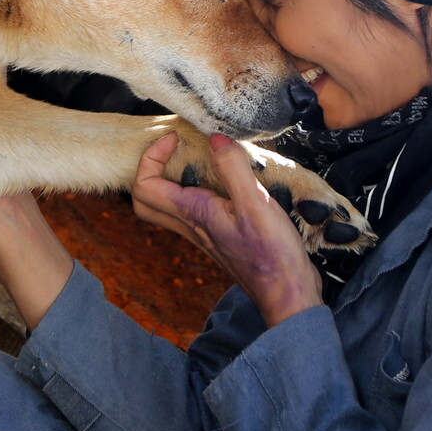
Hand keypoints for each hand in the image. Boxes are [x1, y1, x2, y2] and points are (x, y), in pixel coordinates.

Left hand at [132, 131, 322, 327]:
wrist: (287, 292)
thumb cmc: (271, 254)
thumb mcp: (255, 203)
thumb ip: (233, 169)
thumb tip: (214, 138)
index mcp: (192, 213)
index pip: (145, 185)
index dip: (151, 156)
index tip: (175, 138)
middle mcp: (191, 224)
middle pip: (146, 199)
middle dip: (150, 168)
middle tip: (173, 147)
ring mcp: (203, 232)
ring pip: (166, 205)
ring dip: (169, 178)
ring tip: (195, 155)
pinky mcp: (219, 234)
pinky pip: (191, 209)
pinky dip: (194, 188)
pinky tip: (221, 178)